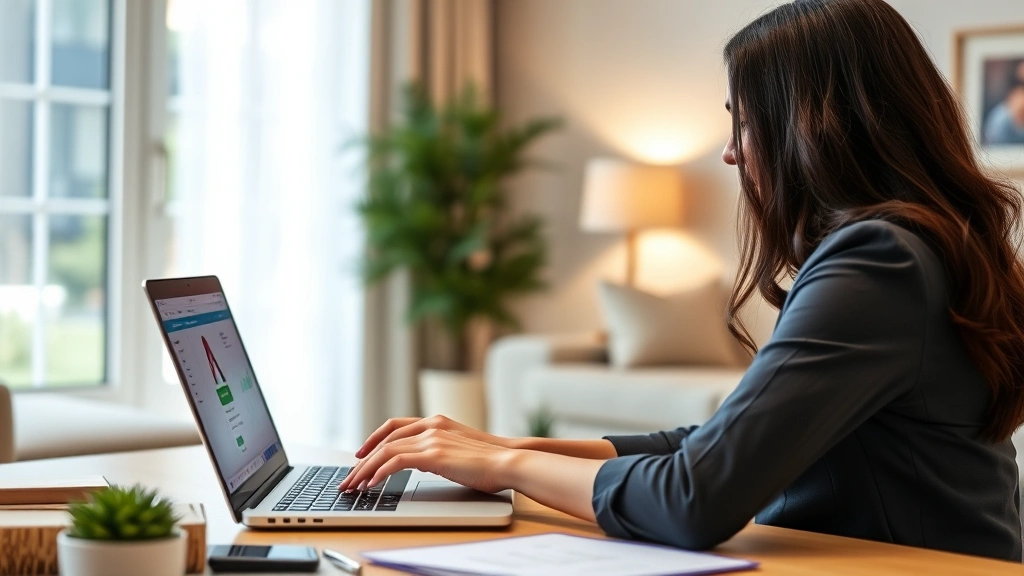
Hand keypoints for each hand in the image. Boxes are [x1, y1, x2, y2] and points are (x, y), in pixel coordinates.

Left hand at [338, 428, 518, 493]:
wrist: (507, 461)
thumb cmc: (487, 461)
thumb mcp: (457, 450)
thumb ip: (438, 450)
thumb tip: (422, 462)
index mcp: (436, 422)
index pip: (395, 426)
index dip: (374, 439)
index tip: (361, 453)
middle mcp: (431, 426)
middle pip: (385, 440)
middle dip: (363, 460)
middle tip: (350, 478)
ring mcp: (431, 438)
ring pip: (386, 451)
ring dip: (366, 469)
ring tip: (354, 486)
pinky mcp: (433, 455)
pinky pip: (396, 462)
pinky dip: (380, 472)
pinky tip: (372, 484)